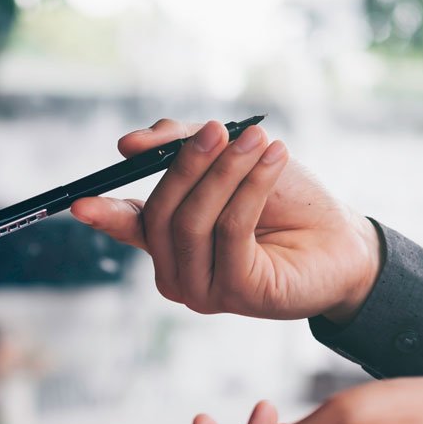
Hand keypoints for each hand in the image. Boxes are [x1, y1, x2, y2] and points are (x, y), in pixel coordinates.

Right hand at [70, 119, 381, 322]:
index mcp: (169, 243)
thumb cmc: (288, 202)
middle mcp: (178, 272)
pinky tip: (274, 158)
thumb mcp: (232, 160)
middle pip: (163, 214)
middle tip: (219, 129)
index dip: (104, 213)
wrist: (343, 240)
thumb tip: (128, 144)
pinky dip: (250, 187)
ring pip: (194, 222)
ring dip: (226, 172)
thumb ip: (182, 147)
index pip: (129, 226)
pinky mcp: (237, 294)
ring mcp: (203, 291)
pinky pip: (231, 231)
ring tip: (259, 139)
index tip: (79, 203)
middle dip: (188, 165)